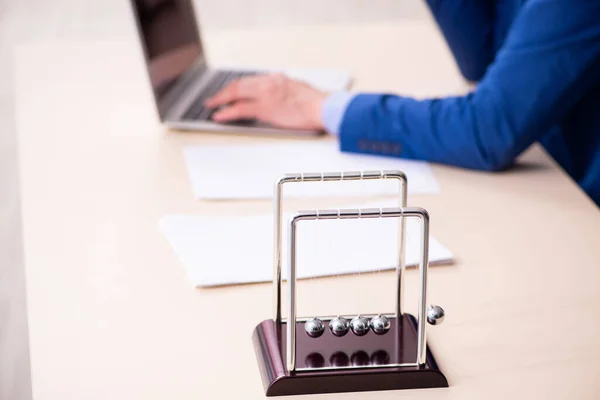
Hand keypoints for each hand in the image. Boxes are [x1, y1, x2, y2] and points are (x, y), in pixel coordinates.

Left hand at [204, 74, 326, 129]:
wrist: (322, 108)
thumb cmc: (316, 103)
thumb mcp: (298, 89)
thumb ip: (285, 90)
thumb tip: (280, 97)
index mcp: (277, 78)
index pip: (251, 80)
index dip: (237, 86)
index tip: (231, 90)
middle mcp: (269, 82)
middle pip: (239, 84)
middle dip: (224, 91)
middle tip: (215, 98)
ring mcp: (265, 94)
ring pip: (236, 93)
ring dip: (221, 99)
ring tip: (212, 105)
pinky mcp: (264, 108)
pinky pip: (240, 109)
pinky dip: (227, 112)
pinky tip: (219, 115)